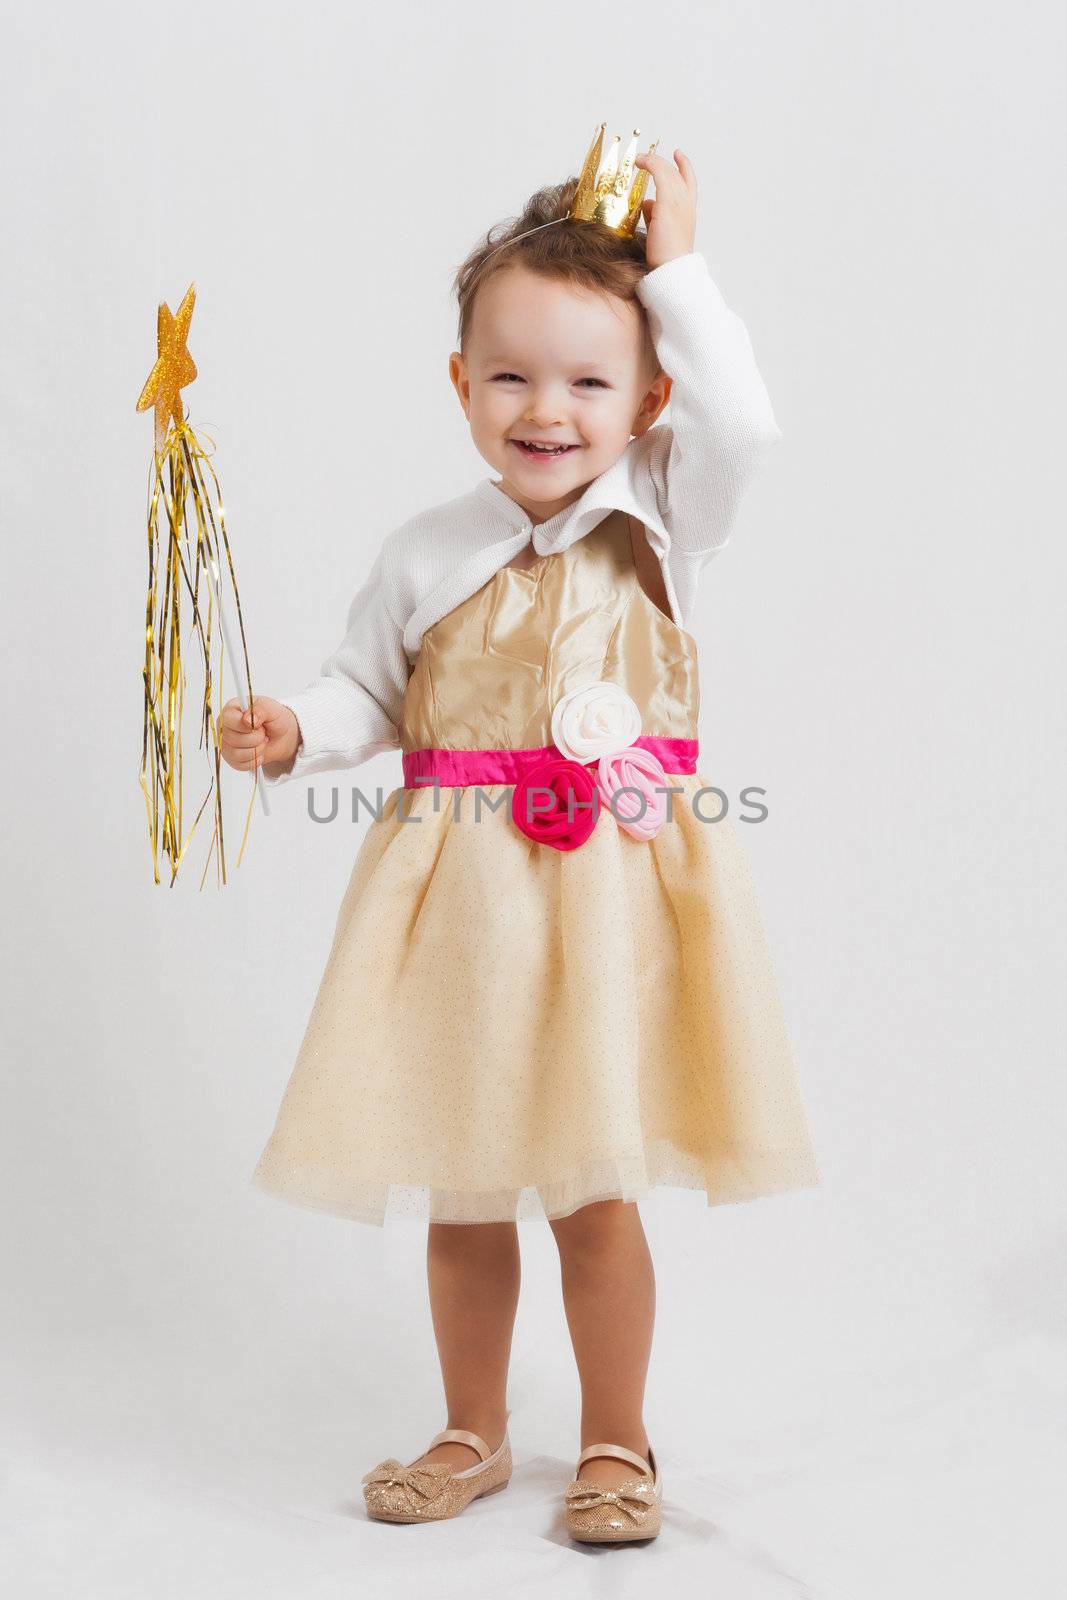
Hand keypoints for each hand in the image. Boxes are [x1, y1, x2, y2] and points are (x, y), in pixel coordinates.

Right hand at [219, 694, 299, 772]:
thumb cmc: (273, 719)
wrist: (281, 735)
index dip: (244, 724)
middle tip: (263, 732)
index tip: (258, 724)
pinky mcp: (232, 760)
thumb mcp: (270, 708)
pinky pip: (241, 765)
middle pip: (233, 739)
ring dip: (257, 749)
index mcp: (230, 711)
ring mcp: (226, 745)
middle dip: (256, 738)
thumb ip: (259, 709)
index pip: (227, 719)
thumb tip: (248, 719)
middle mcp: (224, 728)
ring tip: (262, 741)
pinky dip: (256, 760)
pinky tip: (260, 752)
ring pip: (237, 754)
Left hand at [633, 148, 697, 269]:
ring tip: (639, 159)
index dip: (684, 166)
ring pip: (667, 171)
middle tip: (646, 157)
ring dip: (652, 161)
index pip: (690, 182)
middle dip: (661, 162)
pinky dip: (650, 164)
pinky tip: (640, 162)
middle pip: (676, 174)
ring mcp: (679, 202)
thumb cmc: (666, 256)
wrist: (672, 268)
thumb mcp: (660, 230)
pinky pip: (659, 174)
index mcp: (688, 211)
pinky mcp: (667, 203)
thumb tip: (646, 202)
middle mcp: (687, 203)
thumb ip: (654, 214)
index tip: (678, 154)